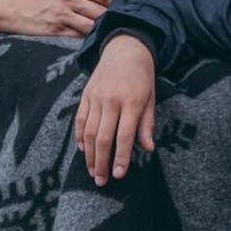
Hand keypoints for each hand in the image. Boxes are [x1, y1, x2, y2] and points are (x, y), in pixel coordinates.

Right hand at [19, 0, 114, 36]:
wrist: (20, 9)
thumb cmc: (48, 0)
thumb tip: (114, 4)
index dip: (118, 4)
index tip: (125, 11)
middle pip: (101, 12)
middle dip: (113, 20)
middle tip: (121, 26)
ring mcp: (64, 16)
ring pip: (93, 26)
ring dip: (102, 31)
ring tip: (110, 35)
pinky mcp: (58, 31)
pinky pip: (80, 37)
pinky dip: (90, 39)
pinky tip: (95, 41)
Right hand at [75, 36, 155, 184]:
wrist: (125, 49)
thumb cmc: (142, 77)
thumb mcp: (150, 98)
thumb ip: (147, 124)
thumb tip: (148, 149)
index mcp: (131, 102)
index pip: (124, 135)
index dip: (121, 157)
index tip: (119, 175)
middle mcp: (111, 100)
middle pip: (103, 137)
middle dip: (102, 162)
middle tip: (102, 181)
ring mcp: (96, 97)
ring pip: (89, 132)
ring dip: (90, 155)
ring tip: (93, 172)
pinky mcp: (86, 95)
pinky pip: (80, 120)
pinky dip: (80, 137)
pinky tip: (83, 151)